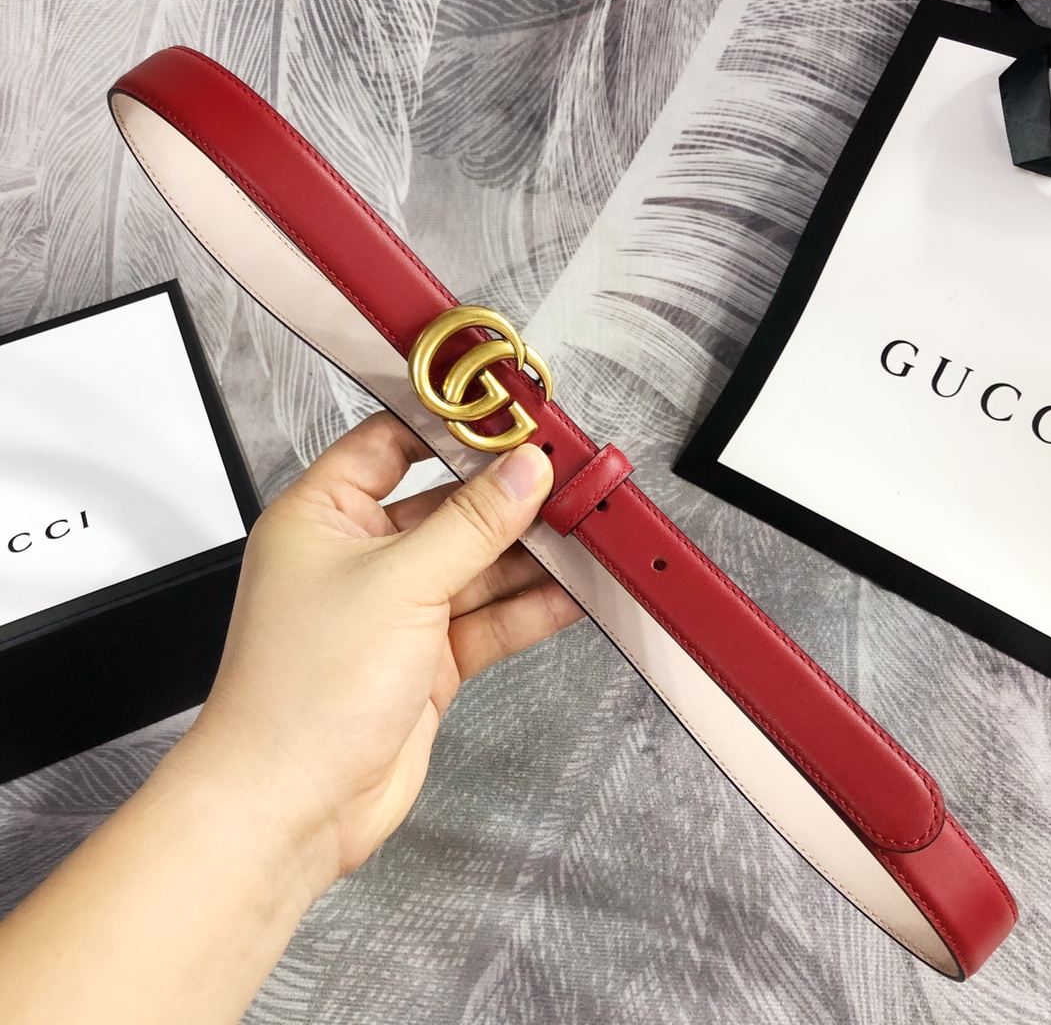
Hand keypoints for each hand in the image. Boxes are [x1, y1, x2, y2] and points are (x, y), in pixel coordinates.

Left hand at [168, 410, 583, 893]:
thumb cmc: (301, 692)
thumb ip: (472, 524)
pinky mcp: (424, 662)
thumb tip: (523, 472)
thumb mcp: (400, 583)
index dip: (448, 431)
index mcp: (322, 517)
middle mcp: (357, 559)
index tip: (508, 420)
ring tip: (583, 536)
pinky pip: (485, 621)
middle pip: (445, 510)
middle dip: (506, 501)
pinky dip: (527, 609)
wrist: (291, 807)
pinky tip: (571, 594)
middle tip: (565, 485)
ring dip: (527, 557)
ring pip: (474, 567)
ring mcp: (394, 612)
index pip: (388, 446)